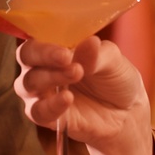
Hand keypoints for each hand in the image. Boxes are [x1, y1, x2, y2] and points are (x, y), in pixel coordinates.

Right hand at [15, 35, 153, 154]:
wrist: (127, 112)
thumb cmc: (115, 78)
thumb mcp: (113, 60)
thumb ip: (97, 54)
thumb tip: (89, 41)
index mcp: (54, 46)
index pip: (37, 38)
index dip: (45, 44)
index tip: (65, 51)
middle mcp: (41, 67)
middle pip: (26, 57)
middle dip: (45, 56)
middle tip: (69, 60)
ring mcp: (41, 93)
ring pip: (28, 84)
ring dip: (50, 78)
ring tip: (76, 74)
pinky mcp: (47, 117)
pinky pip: (37, 112)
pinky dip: (50, 105)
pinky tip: (67, 99)